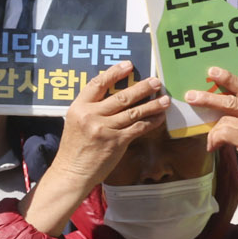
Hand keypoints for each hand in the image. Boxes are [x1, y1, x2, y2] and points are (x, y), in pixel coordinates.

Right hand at [21, 63, 167, 235]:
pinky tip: (159, 118)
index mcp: (78, 107)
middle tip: (156, 81)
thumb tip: (112, 96)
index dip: (114, 72)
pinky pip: (137, 128)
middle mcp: (91, 115)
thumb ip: (90, 109)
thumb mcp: (75, 122)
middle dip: (142, 88)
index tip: (128, 65)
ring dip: (152, 105)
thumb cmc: (74, 148)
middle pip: (121, 96)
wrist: (72, 172)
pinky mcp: (116, 142)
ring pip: (133, 112)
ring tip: (165, 99)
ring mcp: (104, 129)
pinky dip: (150, 122)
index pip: (97, 83)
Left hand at [184, 68, 237, 237]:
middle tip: (191, 96)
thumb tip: (216, 105)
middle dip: (208, 97)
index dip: (228, 78)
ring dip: (213, 132)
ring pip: (224, 120)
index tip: (212, 71)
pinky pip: (224, 133)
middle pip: (231, 99)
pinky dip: (215, 139)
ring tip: (213, 142)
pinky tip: (213, 148)